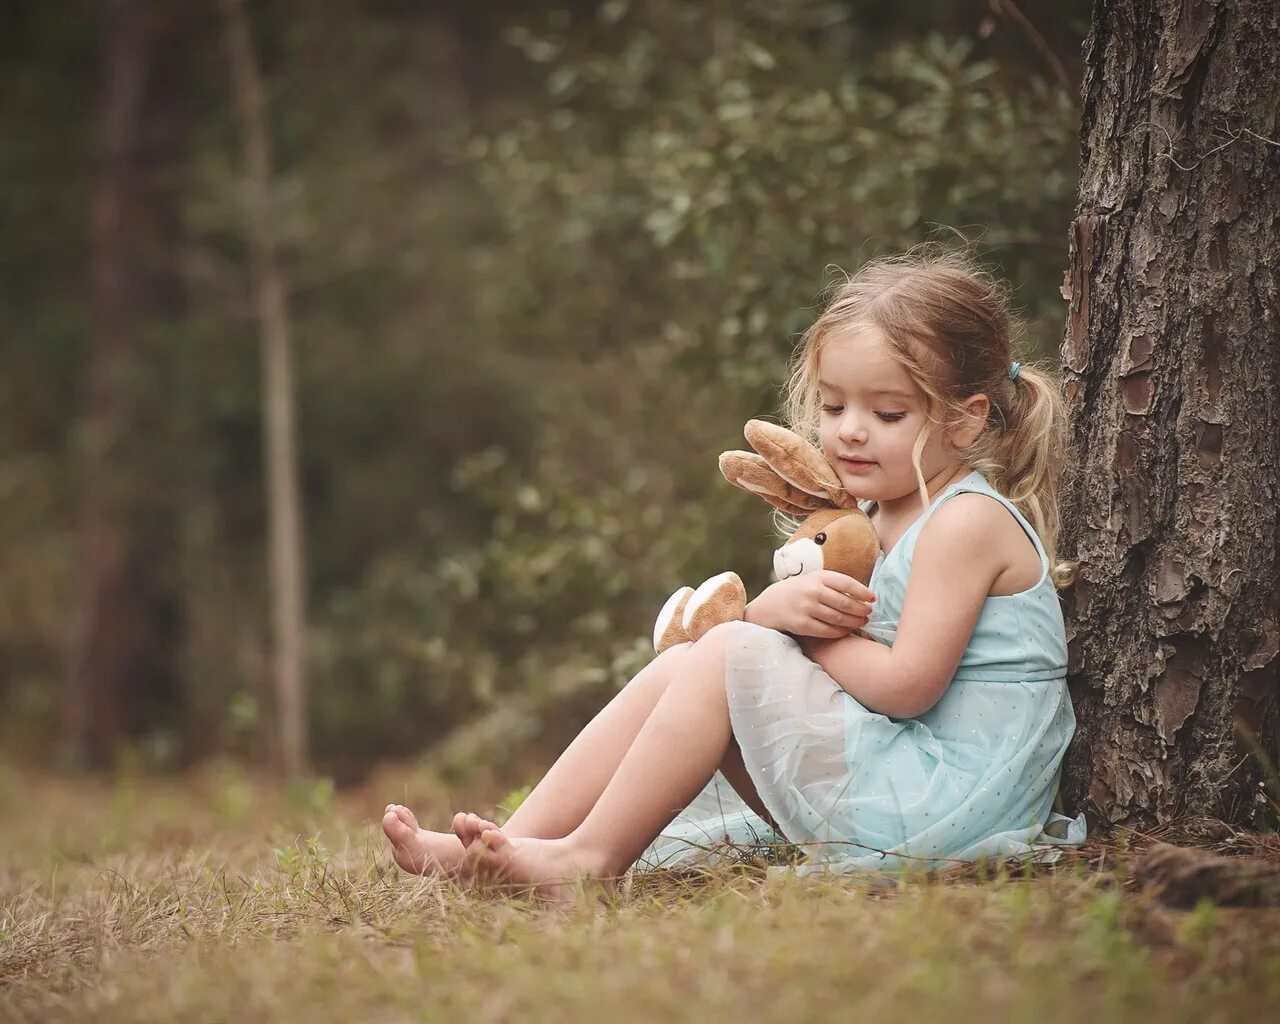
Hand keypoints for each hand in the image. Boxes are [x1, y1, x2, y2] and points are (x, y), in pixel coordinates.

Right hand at [745, 570, 875, 638]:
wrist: (770, 604)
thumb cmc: (798, 591)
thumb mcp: (813, 579)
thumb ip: (834, 584)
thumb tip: (863, 595)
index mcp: (817, 576)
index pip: (846, 583)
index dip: (863, 592)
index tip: (873, 598)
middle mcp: (812, 591)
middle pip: (845, 602)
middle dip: (861, 609)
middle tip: (869, 613)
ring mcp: (806, 608)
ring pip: (838, 618)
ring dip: (854, 622)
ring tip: (861, 622)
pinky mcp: (802, 624)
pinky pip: (827, 631)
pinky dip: (840, 632)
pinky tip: (846, 631)